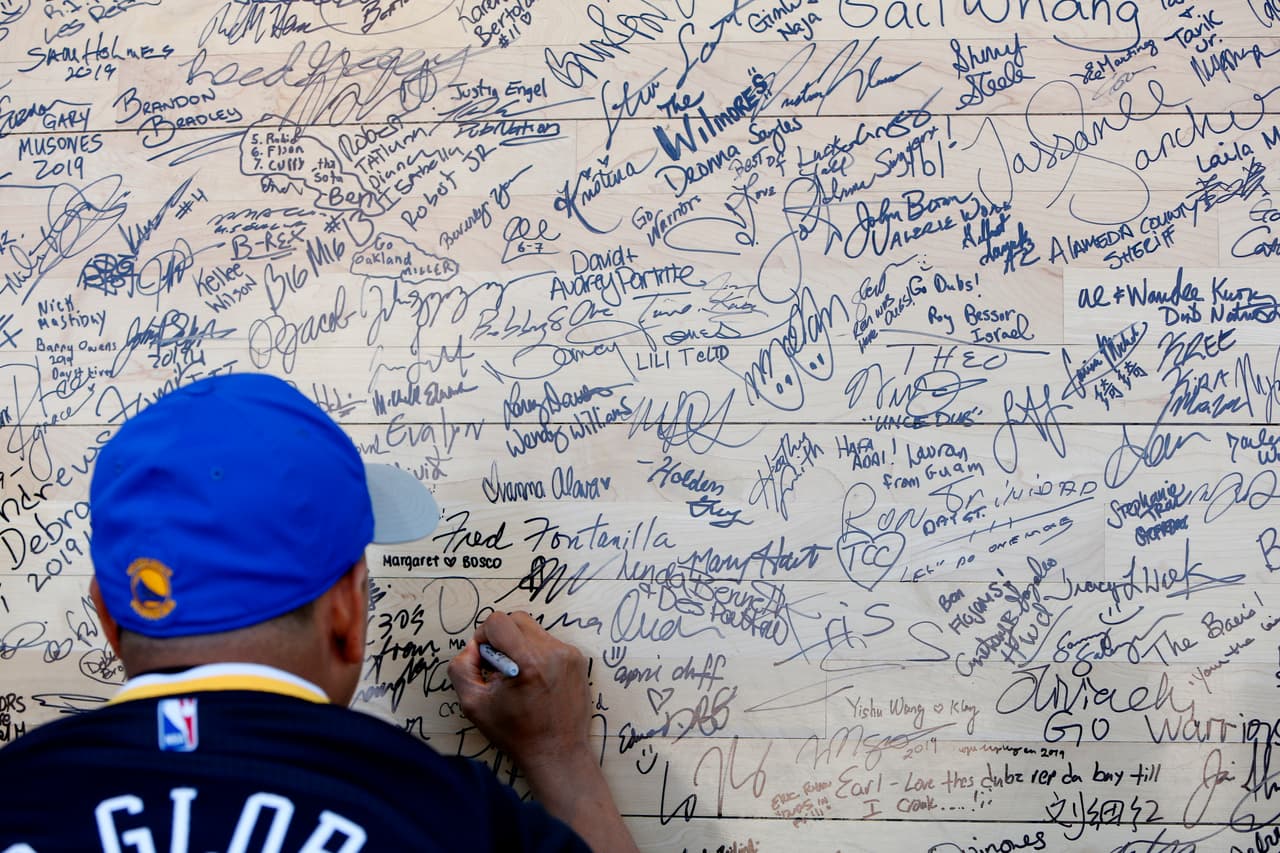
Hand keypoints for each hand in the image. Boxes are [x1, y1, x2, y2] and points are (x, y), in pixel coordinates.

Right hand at [448, 611, 639, 852]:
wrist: (557, 753)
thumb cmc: (515, 733)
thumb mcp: (473, 705)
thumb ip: (461, 668)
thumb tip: (473, 647)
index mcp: (527, 661)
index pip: (498, 621)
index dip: (483, 636)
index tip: (484, 659)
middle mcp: (552, 652)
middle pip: (516, 619)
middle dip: (501, 637)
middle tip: (498, 666)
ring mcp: (568, 654)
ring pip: (533, 630)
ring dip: (519, 645)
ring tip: (517, 675)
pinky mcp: (577, 660)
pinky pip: (549, 642)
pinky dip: (536, 654)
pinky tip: (534, 680)